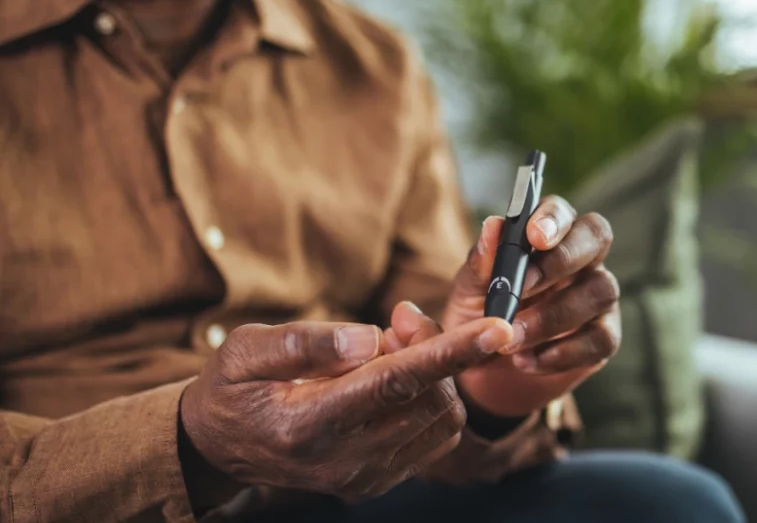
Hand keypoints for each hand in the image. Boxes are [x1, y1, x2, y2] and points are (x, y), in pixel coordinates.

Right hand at [179, 317, 514, 504]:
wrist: (219, 446)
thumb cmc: (233, 386)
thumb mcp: (247, 350)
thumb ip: (306, 343)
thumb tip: (370, 337)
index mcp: (308, 425)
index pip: (396, 383)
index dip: (451, 352)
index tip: (496, 329)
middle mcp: (343, 461)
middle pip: (428, 398)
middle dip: (435, 347)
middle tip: (402, 317)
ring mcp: (363, 477)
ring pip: (440, 419)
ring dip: (437, 374)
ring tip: (395, 347)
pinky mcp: (377, 480)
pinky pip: (432, 437)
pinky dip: (432, 398)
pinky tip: (399, 377)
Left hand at [442, 196, 620, 417]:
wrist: (482, 374)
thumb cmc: (477, 319)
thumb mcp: (468, 294)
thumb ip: (481, 263)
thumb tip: (494, 226)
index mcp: (545, 236)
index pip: (561, 211)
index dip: (552, 218)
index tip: (532, 236)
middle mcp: (579, 258)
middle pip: (596, 236)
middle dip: (563, 259)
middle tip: (523, 287)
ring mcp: (596, 296)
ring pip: (600, 290)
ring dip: (552, 317)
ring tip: (510, 341)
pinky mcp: (603, 337)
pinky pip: (601, 338)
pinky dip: (563, 352)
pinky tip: (528, 361)